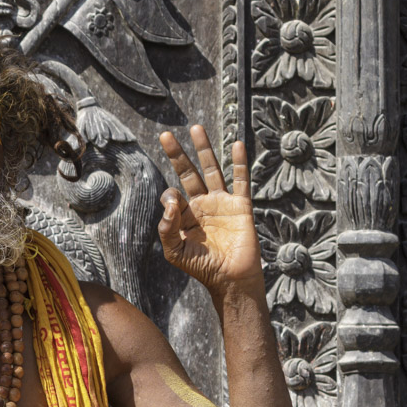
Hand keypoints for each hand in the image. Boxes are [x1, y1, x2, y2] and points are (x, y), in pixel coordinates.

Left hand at [156, 126, 263, 299]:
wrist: (231, 278)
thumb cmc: (202, 268)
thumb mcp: (175, 252)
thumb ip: (166, 228)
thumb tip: (170, 199)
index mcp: (185, 216)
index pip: (173, 194)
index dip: (171, 197)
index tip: (176, 206)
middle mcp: (202, 205)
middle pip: (188, 173)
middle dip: (177, 154)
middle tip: (166, 135)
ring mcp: (222, 203)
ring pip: (212, 169)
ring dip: (204, 149)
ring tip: (196, 128)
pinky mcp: (240, 205)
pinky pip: (240, 179)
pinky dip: (239, 162)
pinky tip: (236, 144)